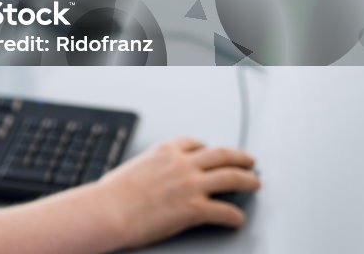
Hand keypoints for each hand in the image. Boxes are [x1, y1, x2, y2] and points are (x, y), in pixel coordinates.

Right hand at [96, 136, 260, 248]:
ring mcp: (190, 185)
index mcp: (164, 151)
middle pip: (221, 154)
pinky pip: (225, 211)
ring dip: (248, 179)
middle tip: (249, 162)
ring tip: (255, 183)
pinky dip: (235, 216)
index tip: (213, 151)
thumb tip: (149, 179)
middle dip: (239, 157)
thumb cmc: (111, 195)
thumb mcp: (131, 169)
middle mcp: (181, 164)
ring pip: (232, 177)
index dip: (208, 147)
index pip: (194, 142)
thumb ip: (148, 169)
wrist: (108, 210)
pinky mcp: (194, 208)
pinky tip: (238, 220)